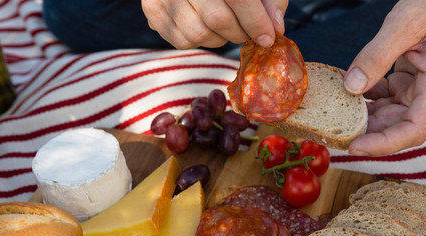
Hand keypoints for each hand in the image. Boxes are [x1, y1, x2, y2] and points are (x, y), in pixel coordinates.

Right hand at [141, 0, 287, 48]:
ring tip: (226, 27)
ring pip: (197, 34)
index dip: (255, 21)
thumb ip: (269, 0)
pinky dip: (200, 41)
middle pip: (217, 19)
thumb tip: (274, 29)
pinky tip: (205, 25)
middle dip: (239, 33)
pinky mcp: (151, 8)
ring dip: (219, 40)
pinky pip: (181, 41)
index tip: (267, 38)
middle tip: (247, 32)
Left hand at [344, 0, 425, 155]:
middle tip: (334, 131)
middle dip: (366, 133)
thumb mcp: (405, 24)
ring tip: (335, 111)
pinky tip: (346, 86)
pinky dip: (364, 95)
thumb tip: (352, 86)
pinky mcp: (408, 80)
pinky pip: (384, 97)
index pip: (413, 130)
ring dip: (362, 115)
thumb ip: (377, 55)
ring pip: (388, 114)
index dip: (384, 144)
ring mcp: (418, 88)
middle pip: (396, 127)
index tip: (356, 146)